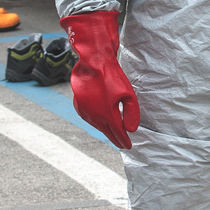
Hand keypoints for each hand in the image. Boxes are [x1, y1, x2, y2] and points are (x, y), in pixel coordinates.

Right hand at [60, 9, 139, 149]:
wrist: (92, 62)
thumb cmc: (112, 77)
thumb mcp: (128, 94)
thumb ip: (131, 114)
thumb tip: (131, 130)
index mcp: (108, 115)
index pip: (118, 134)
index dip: (124, 141)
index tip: (128, 146)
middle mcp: (94, 116)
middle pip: (107, 132)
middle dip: (116, 138)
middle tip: (122, 144)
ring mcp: (84, 111)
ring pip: (97, 125)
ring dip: (105, 130)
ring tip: (112, 133)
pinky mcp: (78, 106)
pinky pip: (88, 118)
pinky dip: (96, 121)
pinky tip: (100, 120)